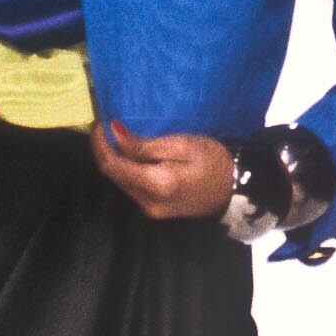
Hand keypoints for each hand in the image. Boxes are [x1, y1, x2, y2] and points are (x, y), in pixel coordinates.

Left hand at [92, 120, 235, 220]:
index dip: (100, 145)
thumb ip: (146, 144)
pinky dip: (127, 170)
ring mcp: (150, 210)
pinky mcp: (154, 211)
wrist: (235, 191)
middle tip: (107, 128)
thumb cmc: (214, 162)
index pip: (113, 166)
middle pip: (113, 175)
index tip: (100, 124)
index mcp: (157, 184)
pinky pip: (131, 187)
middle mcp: (148, 202)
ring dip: (116, 160)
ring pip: (120, 182)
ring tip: (119, 138)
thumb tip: (114, 133)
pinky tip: (133, 156)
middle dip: (106, 151)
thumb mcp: (183, 144)